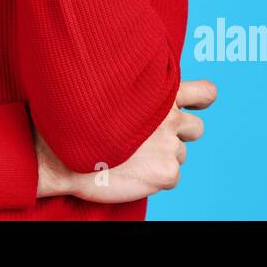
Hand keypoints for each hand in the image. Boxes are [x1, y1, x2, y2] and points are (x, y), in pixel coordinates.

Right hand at [36, 79, 218, 202]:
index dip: (201, 100)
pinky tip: (132, 172)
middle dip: (180, 133)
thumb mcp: (107, 90)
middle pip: (196, 127)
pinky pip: (172, 176)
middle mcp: (169, 115)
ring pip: (180, 153)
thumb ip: (135, 92)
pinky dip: (155, 177)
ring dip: (163, 155)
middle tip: (152, 138)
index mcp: (157, 89)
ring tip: (132, 156)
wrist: (61, 153)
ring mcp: (170, 144)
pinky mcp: (167, 172)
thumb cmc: (75, 118)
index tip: (193, 105)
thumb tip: (142, 99)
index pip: (205, 92)